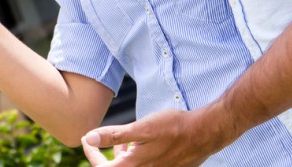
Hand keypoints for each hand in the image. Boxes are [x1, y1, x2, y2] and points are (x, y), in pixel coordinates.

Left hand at [80, 108, 239, 166]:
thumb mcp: (141, 128)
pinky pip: (143, 165)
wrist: (204, 133)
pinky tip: (138, 143)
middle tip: (103, 138)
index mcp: (134, 165)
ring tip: (123, 139)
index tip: (87, 139)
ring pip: (130, 166)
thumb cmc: (174, 128)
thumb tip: (89, 138)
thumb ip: (114, 135)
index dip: (91, 153)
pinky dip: (136, 155)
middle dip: (107, 154)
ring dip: (122, 153)